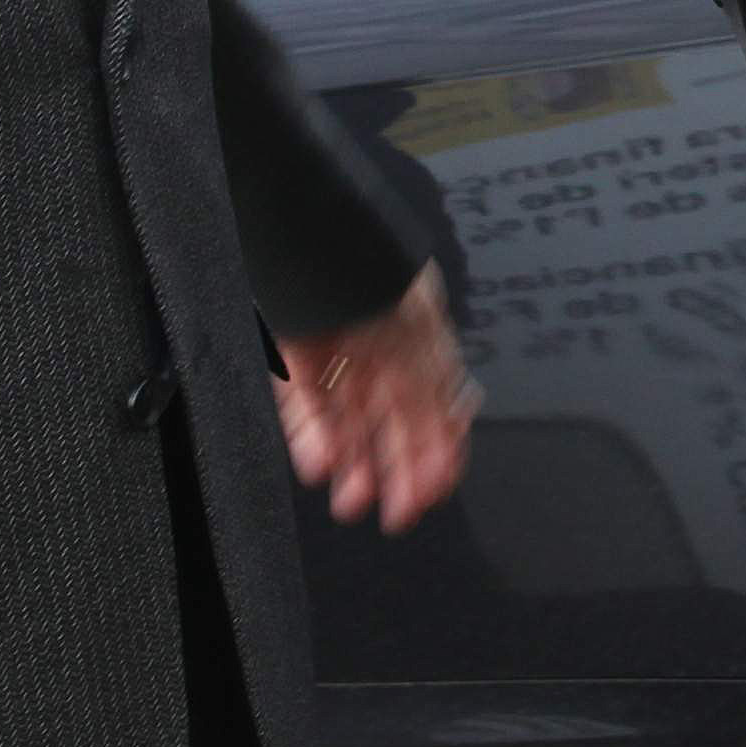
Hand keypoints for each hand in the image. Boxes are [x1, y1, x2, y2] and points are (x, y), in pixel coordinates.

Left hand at [281, 267, 475, 530]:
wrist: (317, 233)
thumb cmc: (376, 268)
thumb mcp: (421, 335)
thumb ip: (430, 392)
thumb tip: (448, 440)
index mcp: (422, 344)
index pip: (435, 411)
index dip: (437, 454)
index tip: (434, 491)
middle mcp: (382, 354)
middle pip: (392, 426)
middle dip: (396, 471)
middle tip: (397, 513)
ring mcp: (340, 357)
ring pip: (349, 424)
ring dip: (354, 466)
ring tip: (352, 502)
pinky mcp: (297, 358)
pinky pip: (306, 407)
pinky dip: (313, 439)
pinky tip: (321, 466)